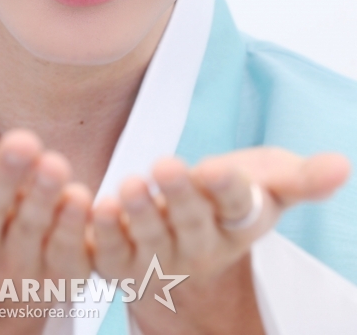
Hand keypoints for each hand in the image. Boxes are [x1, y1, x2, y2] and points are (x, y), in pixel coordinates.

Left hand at [92, 148, 349, 334]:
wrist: (184, 235)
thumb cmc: (226, 199)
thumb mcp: (265, 182)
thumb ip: (299, 177)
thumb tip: (344, 164)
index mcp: (237, 221)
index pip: (237, 205)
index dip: (228, 188)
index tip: (218, 167)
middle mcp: (199, 245)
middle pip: (191, 223)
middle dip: (179, 197)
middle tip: (165, 166)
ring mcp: (158, 256)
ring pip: (149, 240)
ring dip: (138, 215)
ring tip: (128, 186)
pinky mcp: (120, 260)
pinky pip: (109, 251)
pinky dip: (101, 233)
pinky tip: (93, 207)